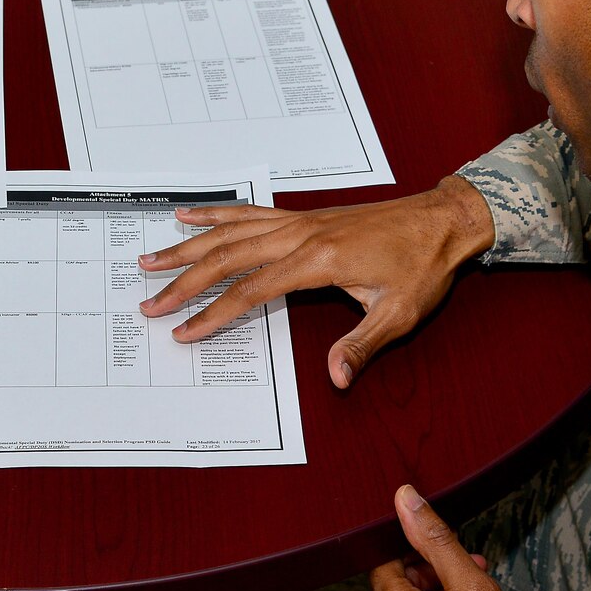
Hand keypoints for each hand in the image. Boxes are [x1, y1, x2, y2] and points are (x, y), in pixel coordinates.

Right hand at [136, 176, 494, 386]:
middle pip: (227, 259)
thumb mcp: (399, 313)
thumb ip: (361, 345)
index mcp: (318, 261)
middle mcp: (300, 236)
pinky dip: (216, 214)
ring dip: (188, 246)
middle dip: (184, 282)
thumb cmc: (422, 267)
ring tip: (150, 257)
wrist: (442, 221)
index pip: (251, 291)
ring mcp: (298, 222)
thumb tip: (335, 377)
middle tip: (149, 302)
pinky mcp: (303, 217)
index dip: (213, 314)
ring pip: (230, 232)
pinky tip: (191, 214)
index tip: (183, 331)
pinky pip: (250, 212)